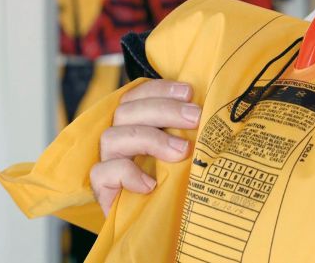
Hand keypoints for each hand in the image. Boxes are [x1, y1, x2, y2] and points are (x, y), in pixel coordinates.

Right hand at [90, 79, 200, 215]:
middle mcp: (119, 138)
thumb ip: (188, 133)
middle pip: (127, 111)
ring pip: (112, 137)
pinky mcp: (102, 188)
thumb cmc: (175, 183)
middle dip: (164, 110)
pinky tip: (150, 184)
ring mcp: (107, 162)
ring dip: (150, 139)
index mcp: (136, 123)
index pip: (137, 95)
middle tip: (194, 117)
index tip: (188, 92)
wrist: (158, 225)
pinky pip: (102, 173)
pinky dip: (127, 174)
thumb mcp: (185, 153)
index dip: (160, 89)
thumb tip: (211, 113)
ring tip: (182, 151)